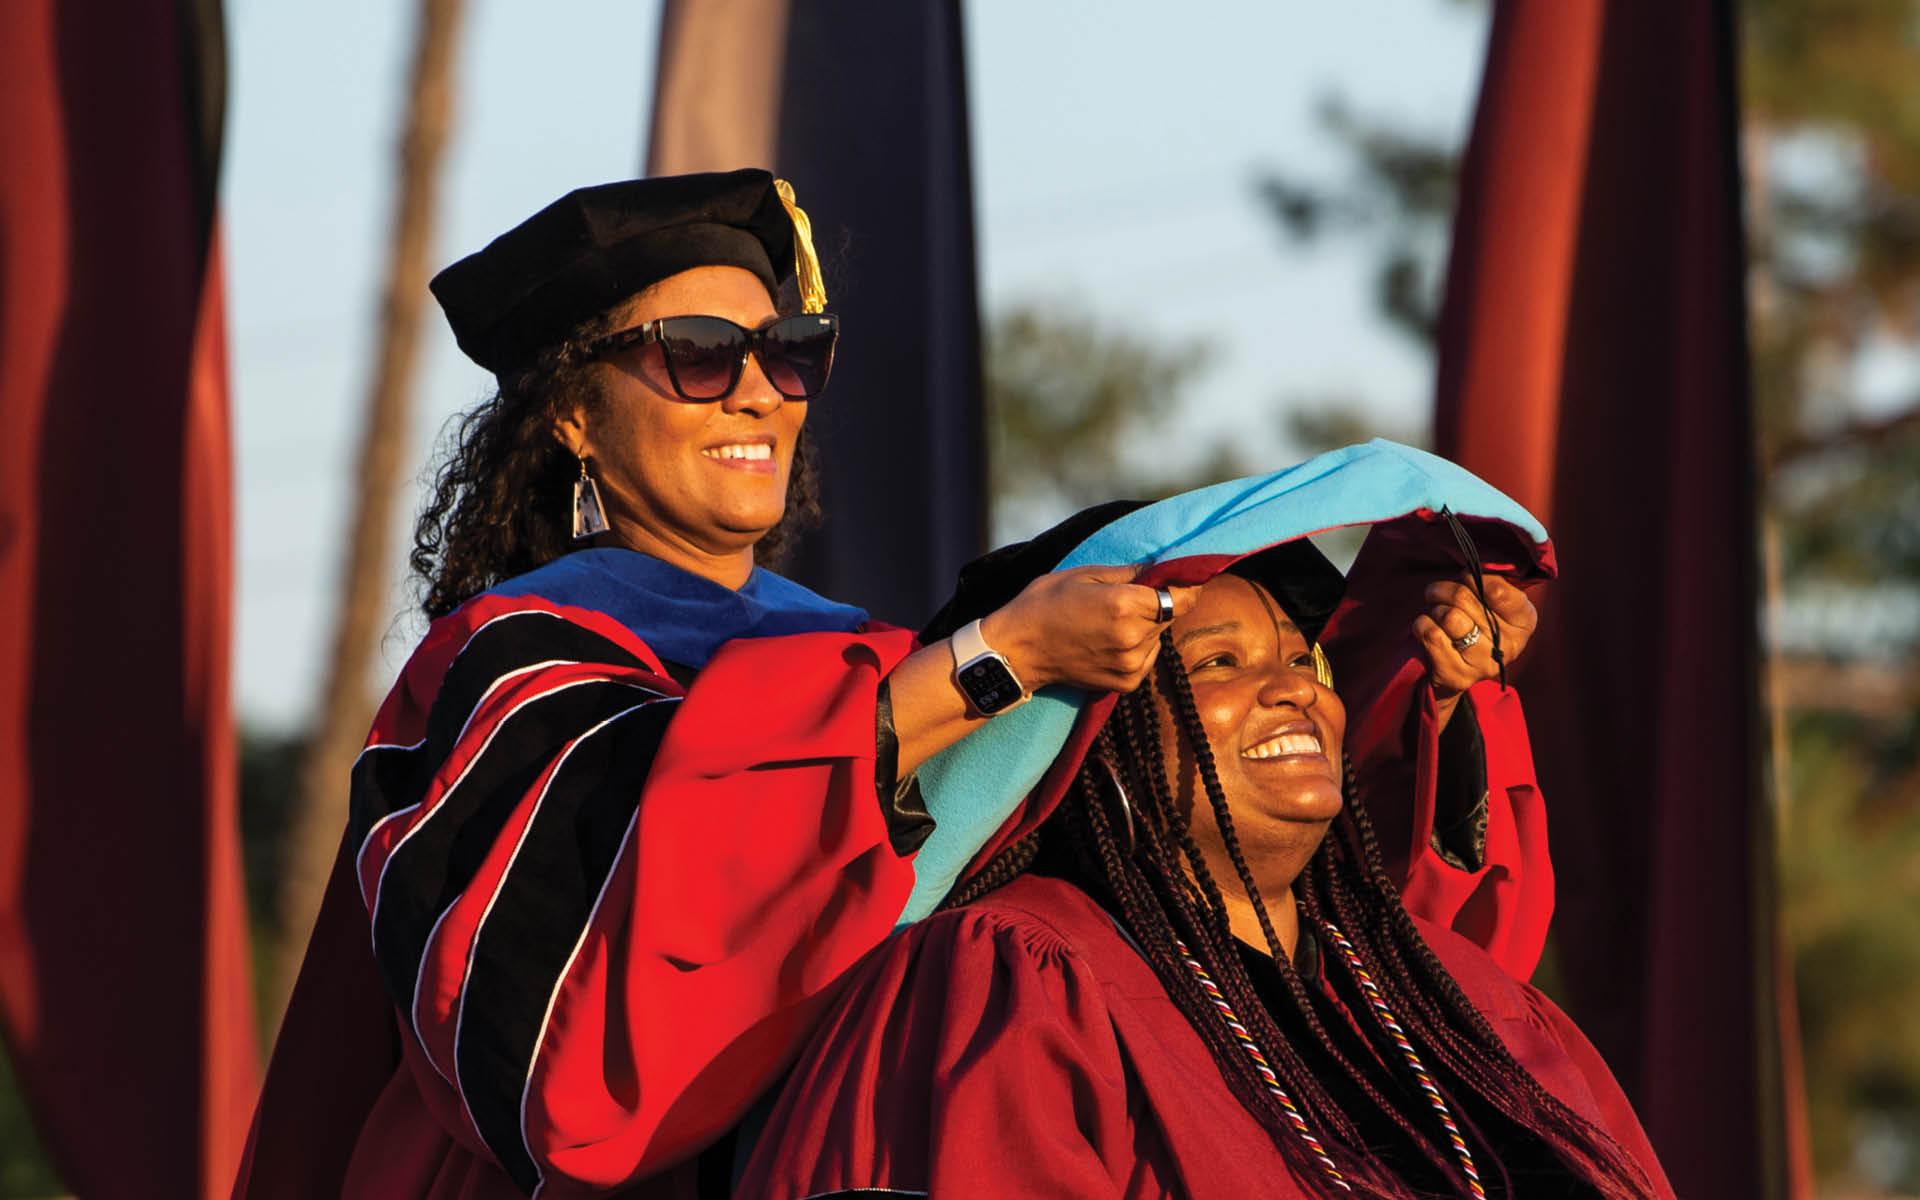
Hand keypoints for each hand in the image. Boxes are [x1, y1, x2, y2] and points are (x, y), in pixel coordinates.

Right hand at [980, 565, 1200, 693]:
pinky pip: (1148, 658)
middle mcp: (1134, 637)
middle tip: (1127, 598)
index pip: (1182, 597)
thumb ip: (1131, 572)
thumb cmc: (1046, 604)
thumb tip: (1166, 567)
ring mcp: (1131, 664)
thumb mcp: (1086, 574)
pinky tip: (1109, 641)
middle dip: (1158, 604)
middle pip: (1170, 615)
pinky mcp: (1126, 683)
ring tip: (1111, 622)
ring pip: (1159, 637)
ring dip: (1147, 627)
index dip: (1185, 586)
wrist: (1018, 650)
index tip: (1178, 579)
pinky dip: (1138, 648)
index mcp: (1126, 605)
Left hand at [1413, 575, 1536, 702]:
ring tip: (1436, 613)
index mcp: (1525, 620)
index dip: (1471, 578)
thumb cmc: (1478, 624)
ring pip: (1447, 616)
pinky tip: (1429, 628)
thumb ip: (1490, 582)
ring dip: (1434, 609)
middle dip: (1443, 590)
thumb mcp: (1495, 601)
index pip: (1495, 590)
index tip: (1464, 579)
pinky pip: (1431, 635)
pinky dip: (1422, 625)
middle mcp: (1510, 646)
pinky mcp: (1456, 676)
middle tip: (1437, 592)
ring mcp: (1484, 664)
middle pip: (1462, 598)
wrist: (1460, 669)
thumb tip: (1470, 570)